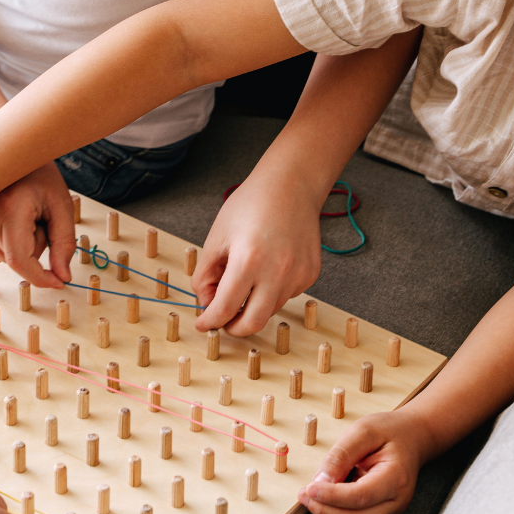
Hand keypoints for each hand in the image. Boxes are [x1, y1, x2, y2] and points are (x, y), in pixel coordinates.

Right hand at [0, 162, 76, 289]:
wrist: (11, 152)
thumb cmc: (38, 174)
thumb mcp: (61, 205)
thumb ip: (64, 243)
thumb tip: (62, 277)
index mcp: (9, 209)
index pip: (20, 260)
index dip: (41, 277)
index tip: (58, 282)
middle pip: (15, 260)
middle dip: (35, 247)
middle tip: (40, 218)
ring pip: (4, 258)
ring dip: (20, 245)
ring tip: (23, 215)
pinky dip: (7, 243)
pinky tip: (9, 219)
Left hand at [193, 167, 325, 337]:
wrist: (291, 185)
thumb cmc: (251, 205)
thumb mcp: (217, 237)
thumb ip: (206, 273)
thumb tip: (206, 302)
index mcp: (248, 261)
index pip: (225, 308)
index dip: (210, 321)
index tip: (203, 324)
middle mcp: (277, 272)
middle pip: (253, 323)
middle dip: (234, 328)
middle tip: (222, 321)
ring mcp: (298, 275)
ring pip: (270, 309)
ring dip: (252, 305)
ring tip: (244, 280)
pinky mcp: (310, 274)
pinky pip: (286, 295)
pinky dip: (271, 291)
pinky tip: (268, 266)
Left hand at [297, 409, 433, 513]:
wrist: (412, 438)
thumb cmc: (389, 432)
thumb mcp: (363, 430)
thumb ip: (341, 455)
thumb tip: (320, 480)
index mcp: (396, 477)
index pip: (361, 496)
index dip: (332, 496)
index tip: (309, 488)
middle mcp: (397, 501)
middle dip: (325, 512)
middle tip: (304, 495)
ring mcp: (391, 512)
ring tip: (311, 499)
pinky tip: (325, 504)